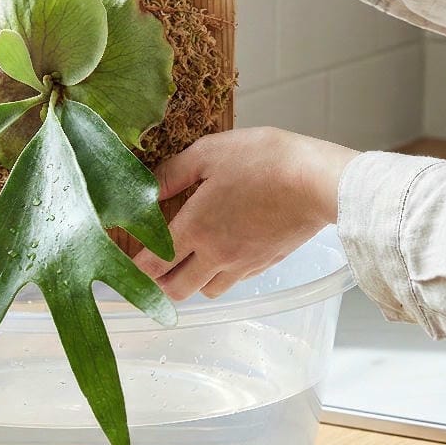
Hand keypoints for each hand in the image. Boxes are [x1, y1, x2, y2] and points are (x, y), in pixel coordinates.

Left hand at [133, 127, 357, 300]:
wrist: (318, 181)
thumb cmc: (263, 160)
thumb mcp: (208, 153)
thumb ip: (171, 174)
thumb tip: (142, 189)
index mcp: (195, 229)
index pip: (152, 266)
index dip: (135, 269)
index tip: (127, 260)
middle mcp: (215, 254)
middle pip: (176, 290)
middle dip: (158, 284)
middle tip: (153, 265)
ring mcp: (243, 263)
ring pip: (205, 290)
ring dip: (191, 281)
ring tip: (187, 259)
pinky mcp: (265, 264)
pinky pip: (234, 281)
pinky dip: (220, 275)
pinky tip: (222, 253)